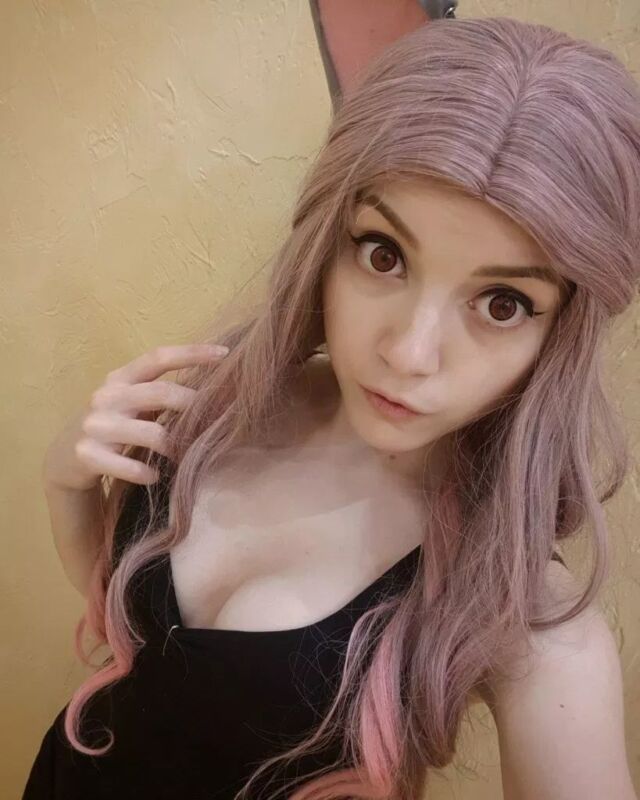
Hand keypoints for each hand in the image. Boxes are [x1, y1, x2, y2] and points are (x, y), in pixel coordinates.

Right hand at [42, 344, 228, 490]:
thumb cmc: (113, 426)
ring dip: (177, 446)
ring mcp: (95, 426)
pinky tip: (154, 475)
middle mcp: (106, 397)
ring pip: (152, 434)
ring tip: (186, 455)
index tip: (224, 354)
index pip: (158, 357)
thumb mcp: (131, 402)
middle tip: (213, 420)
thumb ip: (160, 393)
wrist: (65, 458)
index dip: (192, 353)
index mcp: (120, 378)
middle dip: (193, 406)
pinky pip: (132, 466)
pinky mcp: (88, 455)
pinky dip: (148, 472)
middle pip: (161, 393)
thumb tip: (213, 392)